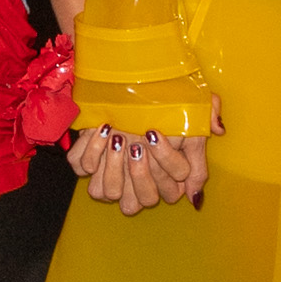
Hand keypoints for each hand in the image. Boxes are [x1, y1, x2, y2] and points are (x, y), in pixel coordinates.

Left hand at [67, 97, 220, 214]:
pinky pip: (82, 168)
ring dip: (111, 167)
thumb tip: (195, 197)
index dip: (165, 166)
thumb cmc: (165, 104)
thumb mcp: (191, 126)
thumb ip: (199, 161)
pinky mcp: (87, 158)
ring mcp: (109, 172)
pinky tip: (102, 128)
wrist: (134, 81)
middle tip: (136, 144)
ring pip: (106, 192)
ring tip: (117, 137)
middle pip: (141, 200)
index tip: (155, 135)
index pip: (170, 193)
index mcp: (164, 178)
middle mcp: (137, 180)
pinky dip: (89, 150)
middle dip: (139, 174)